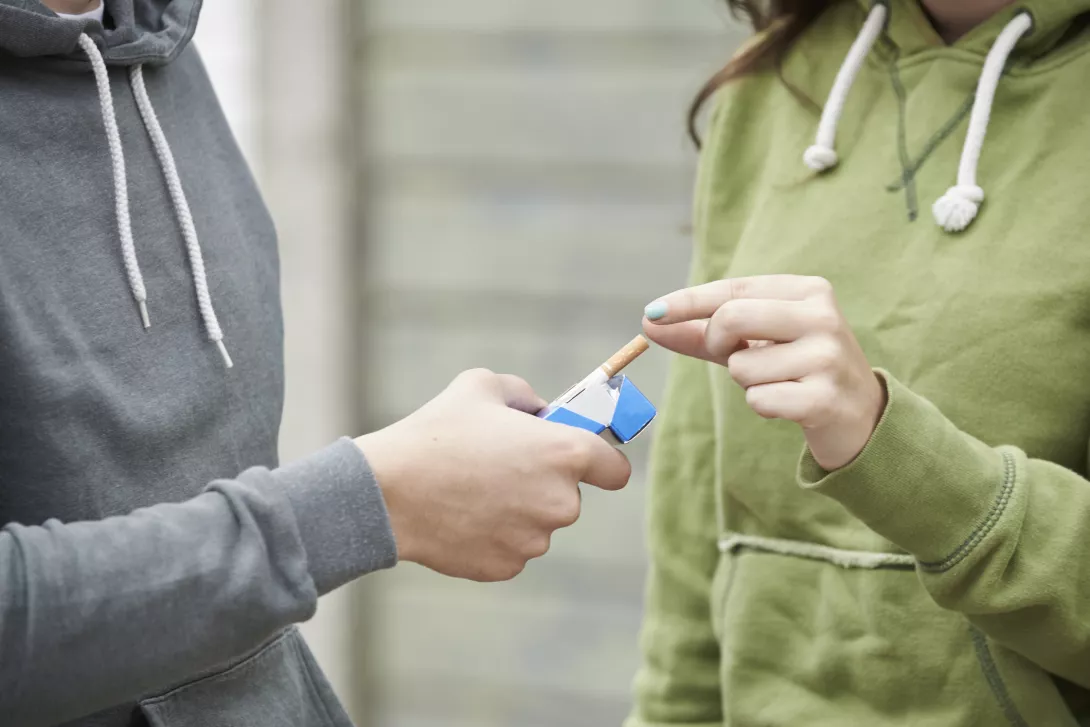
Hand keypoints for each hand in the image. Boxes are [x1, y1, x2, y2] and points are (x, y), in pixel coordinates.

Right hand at [356, 369, 630, 581]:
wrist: (388, 491)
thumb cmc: (436, 433)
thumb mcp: (482, 385)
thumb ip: (524, 395)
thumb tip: (539, 411)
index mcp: (565, 454)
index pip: (616, 469)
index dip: (601, 461)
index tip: (582, 458)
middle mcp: (560, 503)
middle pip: (570, 496)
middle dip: (544, 482)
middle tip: (501, 465)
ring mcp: (534, 540)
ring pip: (538, 523)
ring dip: (518, 510)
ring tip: (472, 488)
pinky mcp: (506, 566)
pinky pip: (511, 548)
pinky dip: (494, 534)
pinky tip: (462, 515)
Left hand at [643, 275, 885, 470]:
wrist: (861, 415)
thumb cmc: (797, 369)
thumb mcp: (752, 343)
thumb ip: (701, 332)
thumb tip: (649, 322)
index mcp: (807, 291)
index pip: (733, 288)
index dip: (688, 302)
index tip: (652, 313)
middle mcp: (821, 315)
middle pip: (731, 318)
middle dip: (717, 343)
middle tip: (733, 356)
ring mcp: (826, 356)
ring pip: (741, 366)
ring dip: (747, 383)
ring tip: (780, 382)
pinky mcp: (824, 397)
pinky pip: (758, 400)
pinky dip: (763, 406)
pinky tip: (790, 404)